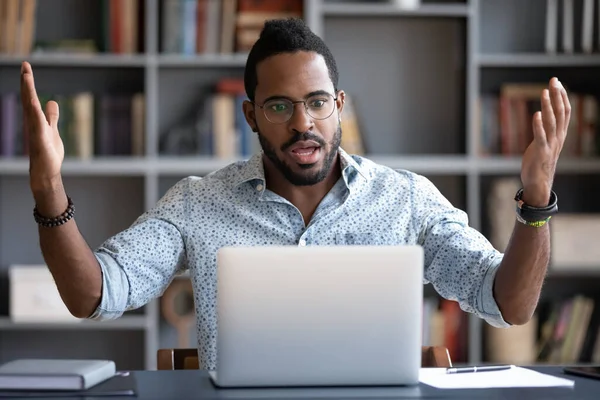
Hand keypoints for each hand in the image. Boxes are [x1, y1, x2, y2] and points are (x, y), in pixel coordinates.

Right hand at [20, 61, 64, 192]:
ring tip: (26, 75)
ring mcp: (35, 129)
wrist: (46, 171)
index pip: (31, 97)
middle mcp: (33, 122)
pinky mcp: (40, 138)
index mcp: (36, 119)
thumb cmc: (48, 152)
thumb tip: (52, 102)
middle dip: (26, 82)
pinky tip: (34, 100)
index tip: (26, 67)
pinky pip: (37, 122)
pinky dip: (35, 111)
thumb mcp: (52, 129)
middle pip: (28, 98)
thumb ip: (51, 116)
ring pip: (30, 107)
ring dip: (28, 91)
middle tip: (25, 65)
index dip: (28, 83)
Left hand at [520, 77, 570, 206]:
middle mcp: (558, 137)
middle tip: (553, 80)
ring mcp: (550, 144)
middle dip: (557, 95)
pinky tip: (536, 114)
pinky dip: (538, 125)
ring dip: (548, 106)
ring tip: (545, 92)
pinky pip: (541, 136)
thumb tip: (543, 116)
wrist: (538, 182)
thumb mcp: (546, 142)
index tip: (557, 82)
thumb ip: (546, 130)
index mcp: (560, 134)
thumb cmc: (540, 162)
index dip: (561, 96)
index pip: (564, 111)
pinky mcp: (540, 151)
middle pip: (560, 112)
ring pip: (552, 121)